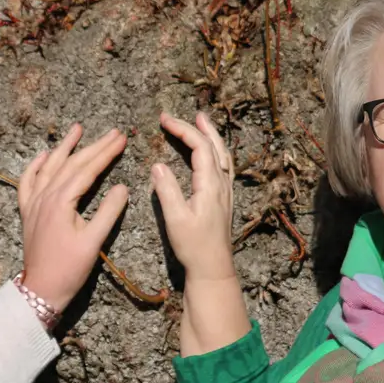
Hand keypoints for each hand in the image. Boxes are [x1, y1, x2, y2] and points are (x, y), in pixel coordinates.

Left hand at [17, 124, 129, 313]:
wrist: (40, 290)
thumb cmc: (69, 269)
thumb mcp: (94, 241)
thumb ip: (109, 212)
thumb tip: (122, 188)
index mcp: (61, 201)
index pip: (87, 170)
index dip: (106, 153)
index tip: (121, 139)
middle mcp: (44, 196)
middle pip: (70, 164)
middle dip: (93, 146)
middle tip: (113, 132)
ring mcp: (33, 203)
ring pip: (49, 167)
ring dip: (64, 147)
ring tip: (77, 129)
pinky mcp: (27, 212)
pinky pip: (27, 182)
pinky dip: (35, 166)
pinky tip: (42, 155)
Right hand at [153, 112, 236, 280]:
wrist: (213, 268)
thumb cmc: (194, 246)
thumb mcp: (176, 219)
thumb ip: (167, 190)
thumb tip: (158, 165)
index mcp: (210, 184)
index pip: (199, 147)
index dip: (183, 129)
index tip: (164, 120)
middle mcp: (222, 184)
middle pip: (214, 146)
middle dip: (199, 127)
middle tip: (185, 114)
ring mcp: (225, 191)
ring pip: (222, 155)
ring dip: (212, 136)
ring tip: (202, 122)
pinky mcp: (224, 200)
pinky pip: (223, 166)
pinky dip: (216, 151)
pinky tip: (210, 153)